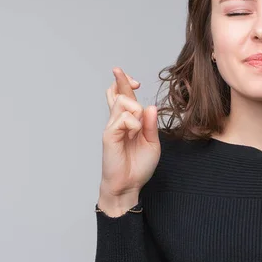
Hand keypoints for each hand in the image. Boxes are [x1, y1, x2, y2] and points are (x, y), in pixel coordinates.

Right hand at [99, 67, 160, 214]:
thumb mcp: (152, 143)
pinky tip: (133, 135)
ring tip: (137, 129)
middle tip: (127, 76)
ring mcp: (112, 127)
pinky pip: (123, 118)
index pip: (124, 97)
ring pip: (123, 102)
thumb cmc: (138, 165)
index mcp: (129, 122)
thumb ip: (151, 125)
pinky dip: (133, 124)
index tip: (135, 81)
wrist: (129, 184)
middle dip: (122, 80)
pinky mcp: (109, 134)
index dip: (125, 84)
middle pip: (118, 93)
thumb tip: (150, 106)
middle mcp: (118, 121)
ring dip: (135, 110)